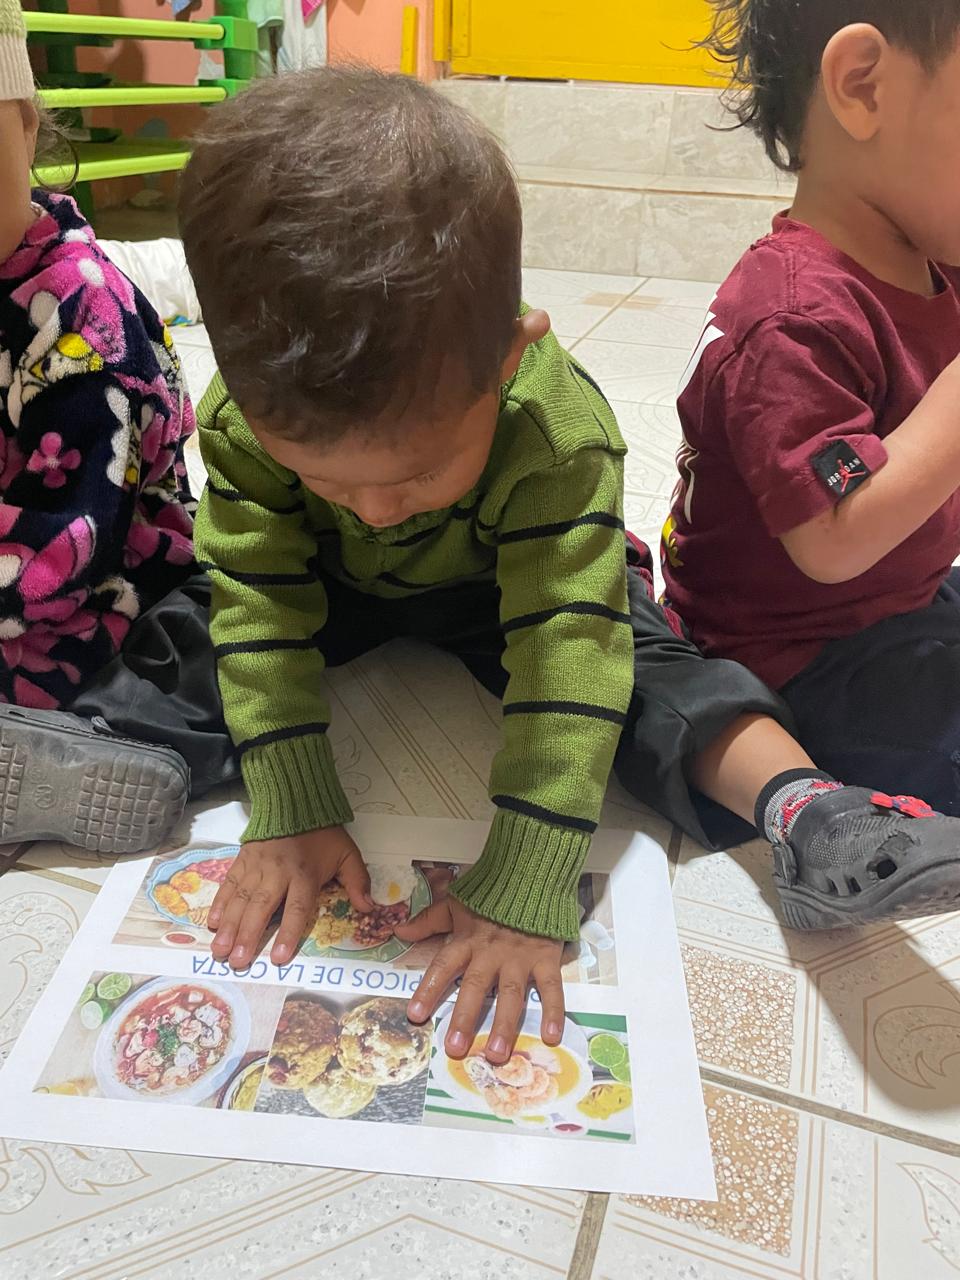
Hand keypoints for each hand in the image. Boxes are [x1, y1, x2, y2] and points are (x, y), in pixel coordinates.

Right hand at [207, 826, 372, 968]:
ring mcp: (257, 866)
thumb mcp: (347, 854)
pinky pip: (230, 883)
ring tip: (220, 950)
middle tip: (237, 961)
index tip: (278, 958)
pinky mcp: (243, 859)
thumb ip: (358, 881)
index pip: (297, 909)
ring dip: (230, 926)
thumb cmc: (322, 833)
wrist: (295, 800)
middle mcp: (277, 873)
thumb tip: (369, 909)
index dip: (287, 934)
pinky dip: (220, 903)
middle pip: (261, 908)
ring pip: (241, 899)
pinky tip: (213, 922)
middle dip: (248, 936)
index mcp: (305, 875)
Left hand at [396, 897, 564, 1063]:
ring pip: (510, 995)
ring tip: (497, 1055)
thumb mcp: (455, 902)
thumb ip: (428, 921)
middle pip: (475, 988)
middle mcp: (491, 953)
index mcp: (467, 940)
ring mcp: (519, 957)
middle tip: (456, 1049)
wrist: (531, 873)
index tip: (416, 1016)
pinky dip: (553, 1011)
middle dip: (465, 1019)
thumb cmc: (491, 892)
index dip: (428, 990)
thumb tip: (399, 932)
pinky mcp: (545, 957)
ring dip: (504, 1025)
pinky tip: (552, 1036)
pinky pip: (550, 988)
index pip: (443, 966)